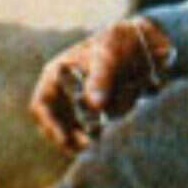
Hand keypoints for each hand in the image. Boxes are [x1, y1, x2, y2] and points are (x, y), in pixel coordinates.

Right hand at [28, 16, 172, 152]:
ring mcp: (83, 105)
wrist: (146, 39)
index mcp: (57, 75)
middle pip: (58, 127)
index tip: (64, 139)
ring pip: (80, 133)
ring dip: (91, 138)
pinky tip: (118, 134)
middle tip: (90, 148)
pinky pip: (98, 133)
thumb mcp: (109, 55)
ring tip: (107, 140)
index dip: (48, 125)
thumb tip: (95, 105)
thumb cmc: (119, 41)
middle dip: (73, 139)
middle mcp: (66, 93)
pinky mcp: (102, 114)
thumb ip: (101, 78)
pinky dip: (106, 135)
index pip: (41, 105)